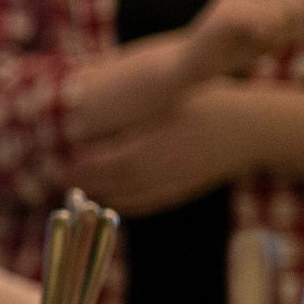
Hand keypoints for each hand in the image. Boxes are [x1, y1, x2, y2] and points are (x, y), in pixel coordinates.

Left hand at [69, 82, 303, 215]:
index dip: (73, 165)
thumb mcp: (166, 98)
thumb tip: (86, 116)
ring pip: (119, 197)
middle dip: (78, 181)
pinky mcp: (176, 193)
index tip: (53, 158)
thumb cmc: (206, 103)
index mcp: (146, 148)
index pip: (96, 164)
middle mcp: (153, 173)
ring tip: (72, 182)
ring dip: (94, 192)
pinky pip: (139, 204)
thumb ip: (129, 113)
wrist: (250, 129)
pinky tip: (105, 193)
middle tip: (52, 173)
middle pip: (104, 183)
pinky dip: (118, 200)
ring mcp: (166, 186)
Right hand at [185, 0, 303, 79]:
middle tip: (285, 45)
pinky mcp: (227, 13)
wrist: (195, 63)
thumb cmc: (238, 47)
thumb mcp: (280, 34)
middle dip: (300, 27)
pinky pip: (267, 22)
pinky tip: (257, 43)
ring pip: (286, 12)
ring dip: (284, 36)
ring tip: (268, 46)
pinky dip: (268, 38)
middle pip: (301, 0)